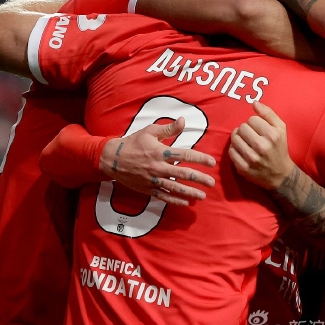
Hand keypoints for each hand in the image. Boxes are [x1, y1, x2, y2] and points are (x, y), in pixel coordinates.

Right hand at [99, 118, 216, 205]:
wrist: (112, 159)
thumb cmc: (133, 143)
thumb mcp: (150, 131)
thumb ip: (168, 128)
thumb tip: (184, 121)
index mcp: (161, 152)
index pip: (185, 156)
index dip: (200, 159)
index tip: (211, 163)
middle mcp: (159, 167)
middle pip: (183, 174)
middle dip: (199, 179)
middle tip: (212, 183)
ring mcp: (153, 180)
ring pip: (175, 188)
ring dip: (190, 192)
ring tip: (203, 196)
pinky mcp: (147, 189)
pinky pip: (163, 197)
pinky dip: (175, 201)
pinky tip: (186, 203)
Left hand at [228, 101, 293, 190]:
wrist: (280, 174)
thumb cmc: (279, 148)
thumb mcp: (281, 128)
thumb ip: (268, 113)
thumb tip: (254, 103)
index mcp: (272, 135)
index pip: (251, 119)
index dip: (254, 123)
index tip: (258, 129)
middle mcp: (262, 146)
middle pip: (241, 128)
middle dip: (245, 130)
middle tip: (250, 135)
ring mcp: (251, 158)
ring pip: (235, 139)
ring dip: (238, 138)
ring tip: (245, 142)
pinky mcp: (243, 168)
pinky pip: (231, 151)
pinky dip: (235, 149)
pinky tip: (242, 150)